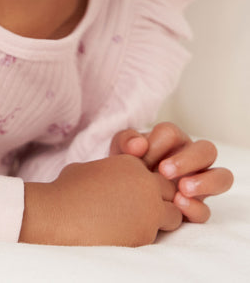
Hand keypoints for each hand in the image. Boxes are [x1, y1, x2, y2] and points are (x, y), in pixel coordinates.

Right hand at [20, 154, 180, 245]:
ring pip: (174, 215)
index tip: (135, 195)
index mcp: (132, 163)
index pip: (156, 174)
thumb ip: (112, 173)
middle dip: (160, 201)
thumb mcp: (91, 169)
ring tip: (135, 224)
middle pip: (171, 192)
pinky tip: (125, 235)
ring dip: (160, 220)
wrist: (60, 214)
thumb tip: (113, 181)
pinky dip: (145, 236)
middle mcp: (146, 183)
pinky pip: (157, 236)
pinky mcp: (147, 234)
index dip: (148, 186)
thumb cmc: (68, 189)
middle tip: (140, 211)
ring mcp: (150, 209)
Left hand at [111, 122, 233, 222]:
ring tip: (181, 189)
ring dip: (205, 182)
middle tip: (164, 171)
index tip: (142, 155)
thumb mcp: (121, 149)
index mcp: (171, 140)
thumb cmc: (126, 163)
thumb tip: (138, 145)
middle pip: (206, 150)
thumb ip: (126, 141)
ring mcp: (198, 182)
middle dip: (187, 160)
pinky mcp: (196, 207)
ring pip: (222, 177)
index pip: (172, 133)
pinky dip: (195, 208)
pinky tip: (178, 206)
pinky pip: (207, 209)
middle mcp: (190, 158)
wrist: (121, 191)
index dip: (158, 143)